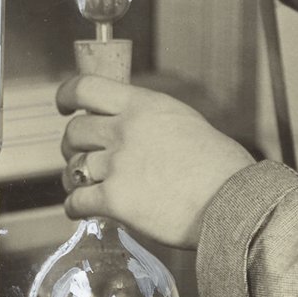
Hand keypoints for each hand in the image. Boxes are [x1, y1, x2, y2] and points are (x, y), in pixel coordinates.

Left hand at [57, 69, 253, 245]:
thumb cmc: (221, 167)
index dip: (67, 95)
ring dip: (74, 178)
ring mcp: (118, 165)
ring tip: (83, 186)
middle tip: (79, 155)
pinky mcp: (115, 200)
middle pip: (74, 130)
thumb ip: (151, 120)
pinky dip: (75, 207)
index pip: (86, 87)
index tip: (64, 104)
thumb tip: (130, 125)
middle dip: (72, 145)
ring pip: (74, 167)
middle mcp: (125, 130)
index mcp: (144, 105)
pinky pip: (77, 201)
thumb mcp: (185, 122)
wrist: (233, 202)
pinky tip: (82, 210)